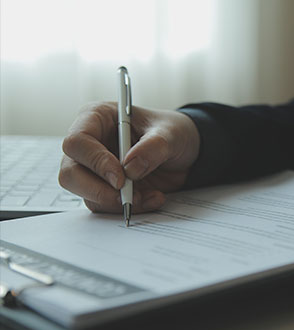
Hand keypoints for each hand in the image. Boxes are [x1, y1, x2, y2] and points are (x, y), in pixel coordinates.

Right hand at [59, 102, 199, 212]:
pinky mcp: (105, 188)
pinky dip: (129, 207)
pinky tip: (152, 198)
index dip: (96, 162)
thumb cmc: (172, 132)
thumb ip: (153, 147)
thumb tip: (130, 168)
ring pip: (86, 194)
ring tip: (149, 196)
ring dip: (117, 202)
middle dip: (98, 190)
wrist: (185, 152)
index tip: (121, 178)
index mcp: (96, 118)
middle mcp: (89, 144)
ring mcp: (94, 169)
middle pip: (70, 173)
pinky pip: (105, 205)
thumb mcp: (171, 133)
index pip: (77, 142)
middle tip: (127, 197)